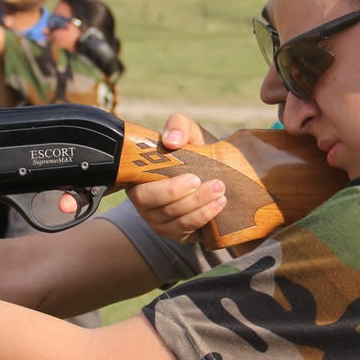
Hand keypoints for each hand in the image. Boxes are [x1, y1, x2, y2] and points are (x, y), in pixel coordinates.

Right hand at [125, 114, 226, 242]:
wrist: (214, 171)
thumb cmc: (193, 151)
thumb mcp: (188, 132)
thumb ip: (179, 126)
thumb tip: (172, 140)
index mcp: (139, 177)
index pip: (140, 187)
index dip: (164, 186)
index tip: (191, 176)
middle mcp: (143, 203)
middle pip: (155, 206)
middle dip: (182, 196)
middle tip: (208, 183)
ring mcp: (158, 221)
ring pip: (174, 220)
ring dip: (199, 206)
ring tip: (220, 192)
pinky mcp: (175, 233)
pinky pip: (185, 230)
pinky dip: (203, 217)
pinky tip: (219, 205)